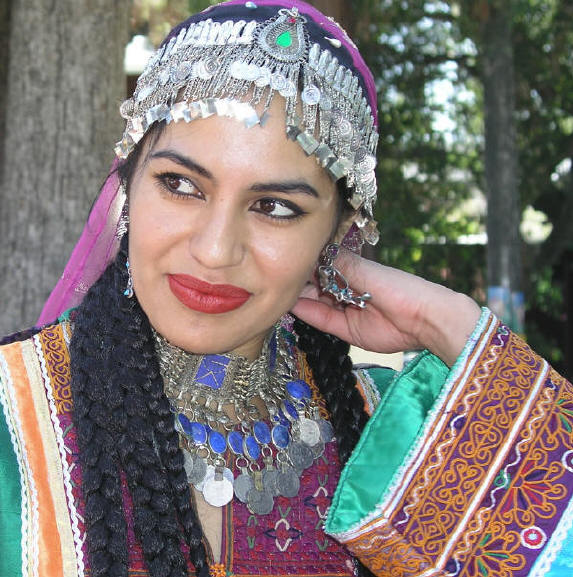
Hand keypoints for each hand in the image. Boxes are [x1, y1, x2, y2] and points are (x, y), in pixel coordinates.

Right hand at [291, 248, 480, 365]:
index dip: (304, 262)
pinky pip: (321, 320)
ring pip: (314, 302)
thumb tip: (312, 249)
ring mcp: (344, 309)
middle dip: (296, 281)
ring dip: (297, 297)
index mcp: (352, 270)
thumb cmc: (399, 287)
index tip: (283, 257)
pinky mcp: (345, 330)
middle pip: (314, 284)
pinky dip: (305, 313)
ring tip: (275, 289)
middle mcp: (345, 289)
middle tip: (273, 276)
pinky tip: (290, 304)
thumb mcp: (365, 270)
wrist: (422, 319)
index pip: (320, 265)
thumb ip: (337, 263)